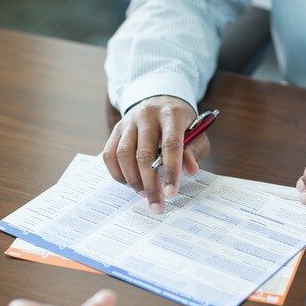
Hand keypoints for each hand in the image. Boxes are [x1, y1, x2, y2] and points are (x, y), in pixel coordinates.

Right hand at [103, 96, 210, 212]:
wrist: (160, 101)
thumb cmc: (182, 124)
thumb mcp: (197, 133)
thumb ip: (195, 151)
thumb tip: (190, 170)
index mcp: (171, 114)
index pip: (170, 144)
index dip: (171, 171)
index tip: (170, 193)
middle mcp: (147, 114)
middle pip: (144, 154)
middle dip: (150, 184)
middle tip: (156, 204)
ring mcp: (128, 121)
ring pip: (123, 155)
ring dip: (133, 180)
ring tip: (144, 193)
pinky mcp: (116, 129)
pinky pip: (109, 154)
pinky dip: (117, 173)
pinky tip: (129, 182)